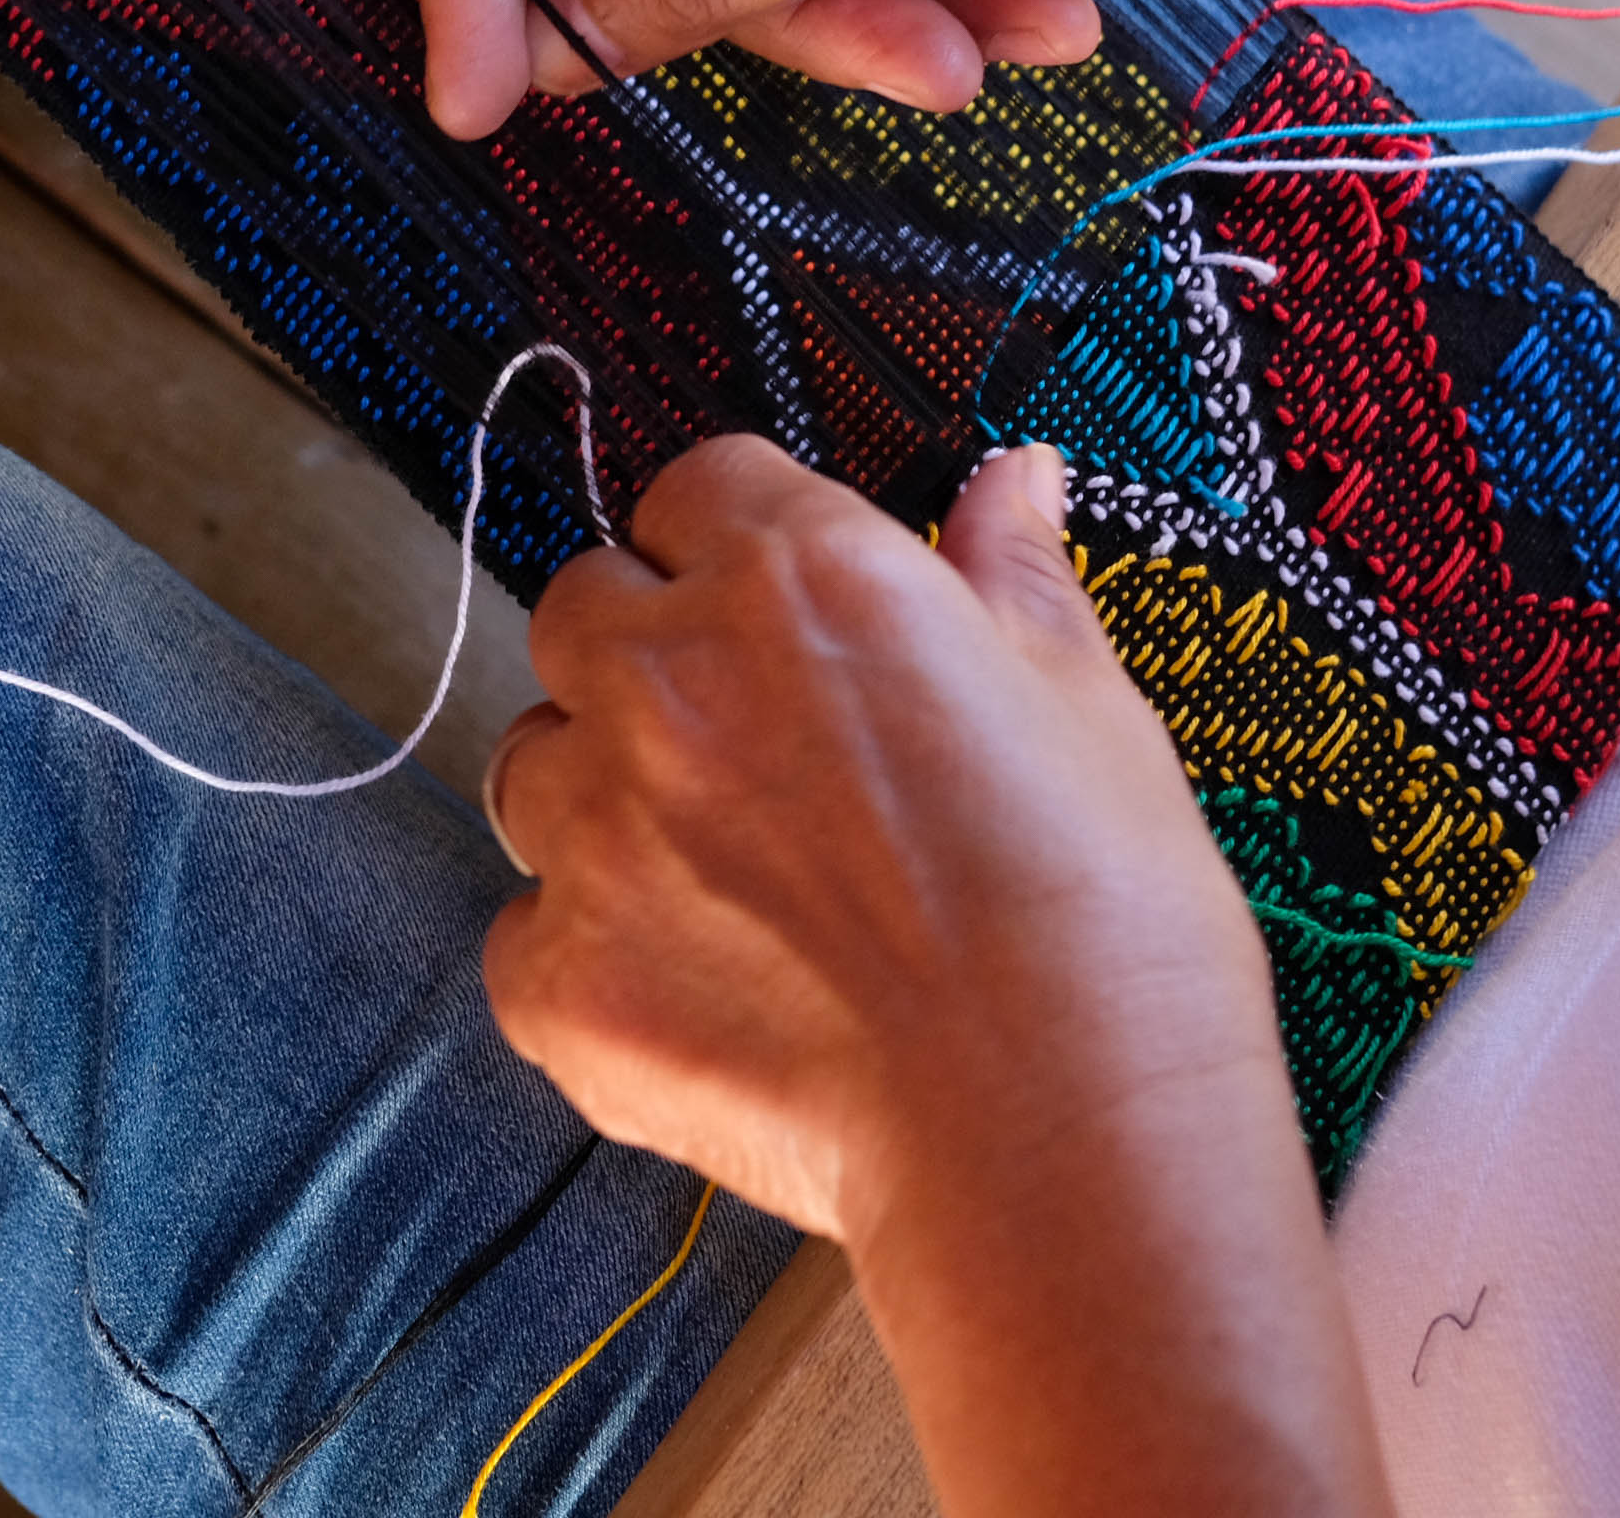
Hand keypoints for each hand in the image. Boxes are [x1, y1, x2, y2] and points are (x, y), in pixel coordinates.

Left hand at [480, 437, 1377, 1514]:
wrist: (1058, 1136)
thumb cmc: (1097, 926)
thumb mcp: (1089, 706)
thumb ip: (1014, 577)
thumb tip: (1008, 484)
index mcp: (801, 580)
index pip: (696, 488)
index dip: (735, 545)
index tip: (775, 602)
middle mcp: (671, 680)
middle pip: (581, 606)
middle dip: (643, 653)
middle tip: (742, 741)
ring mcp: (597, 831)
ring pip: (529, 761)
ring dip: (597, 794)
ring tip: (719, 876)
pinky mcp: (561, 978)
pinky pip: (523, 934)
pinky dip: (587, 956)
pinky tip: (699, 991)